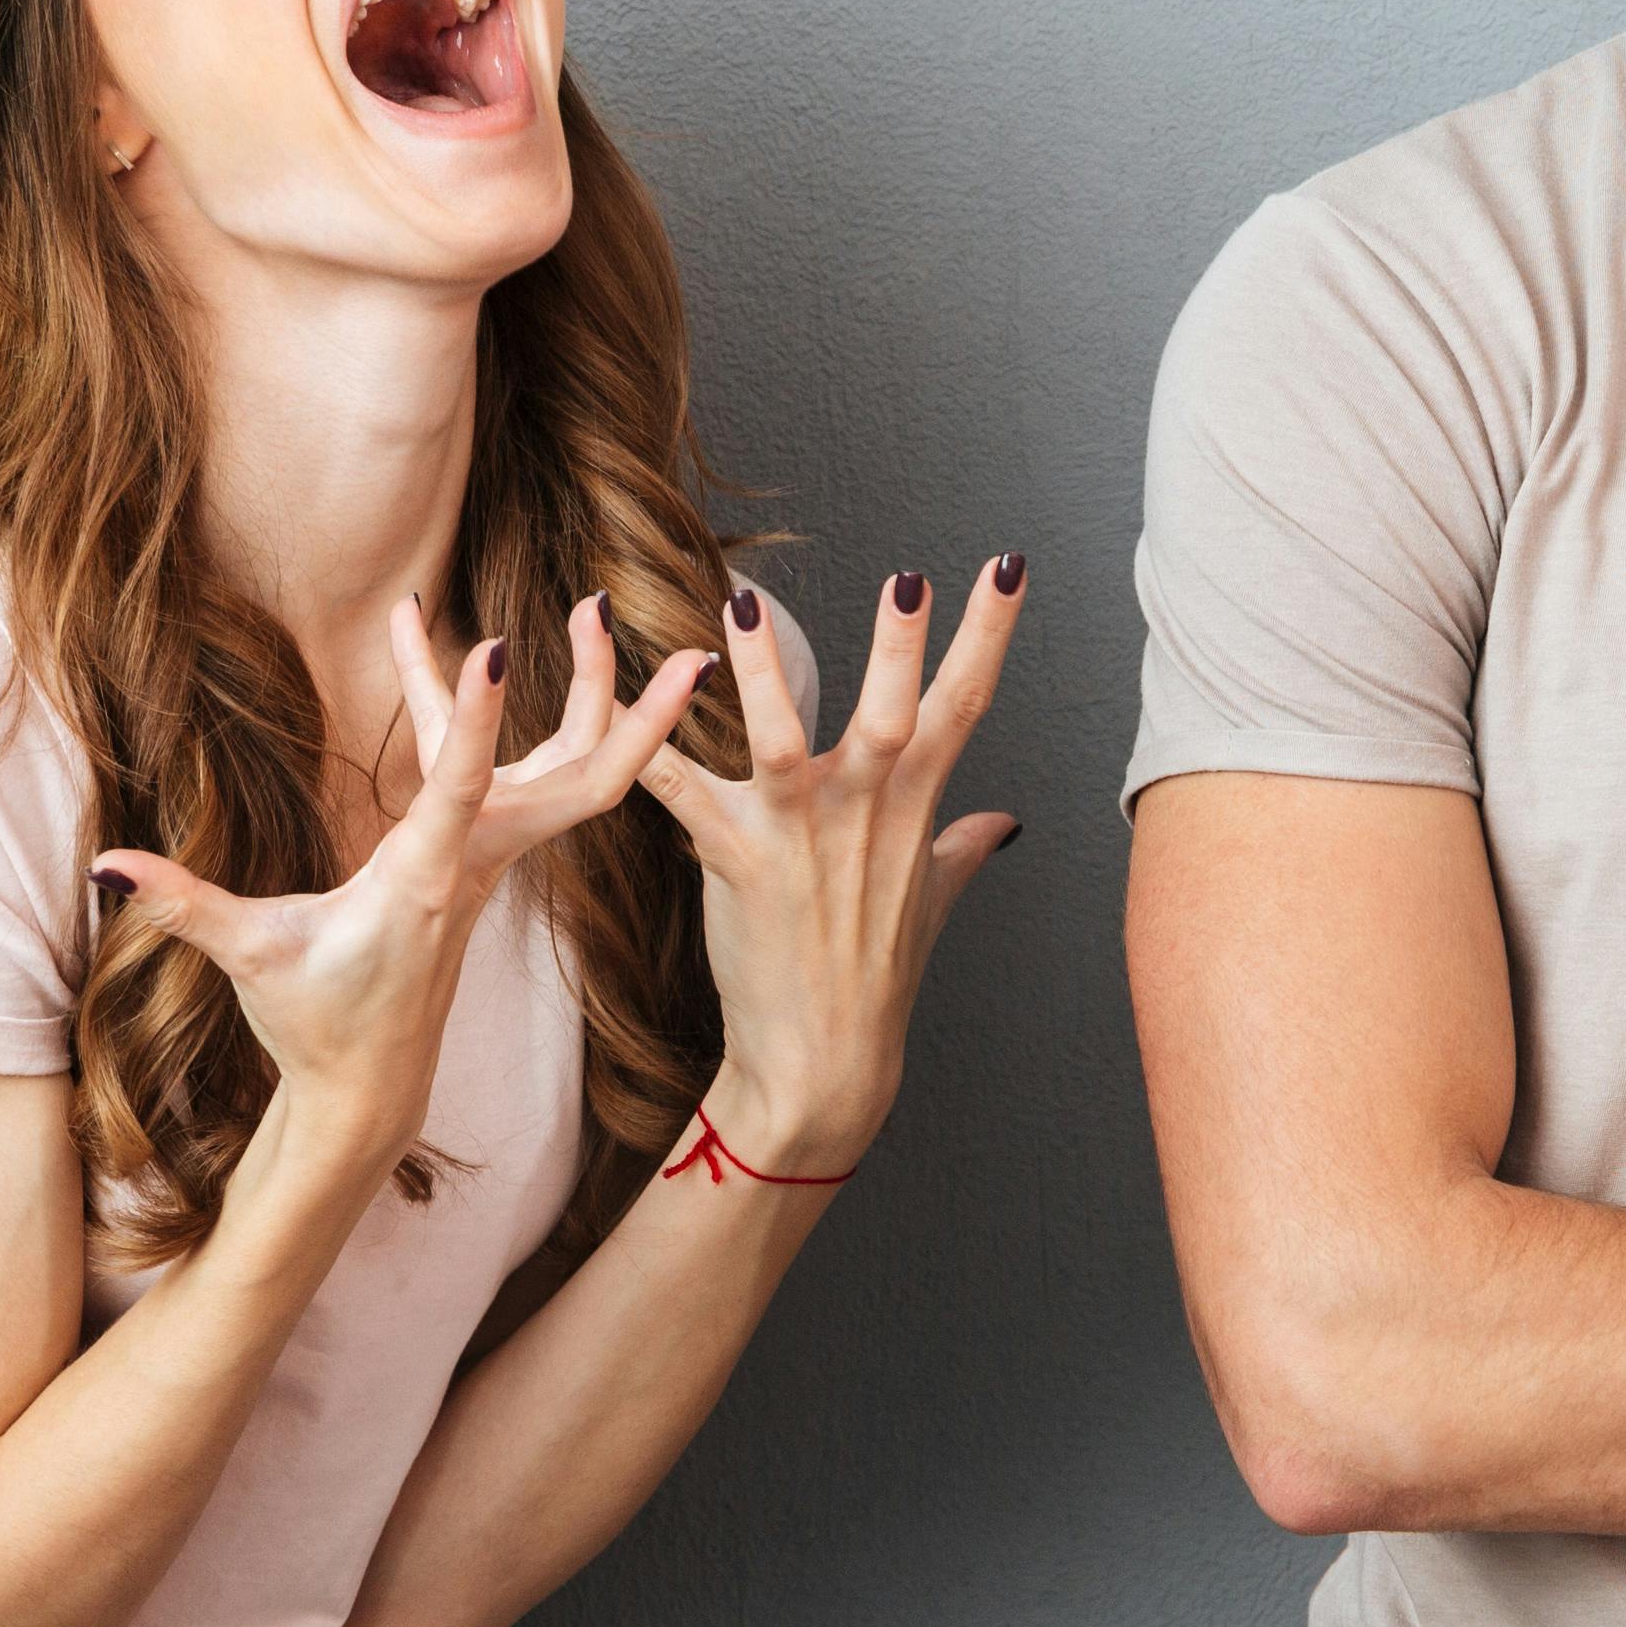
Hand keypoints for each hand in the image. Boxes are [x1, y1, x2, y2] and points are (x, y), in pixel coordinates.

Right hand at [92, 605, 697, 1165]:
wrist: (368, 1086)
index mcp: (424, 880)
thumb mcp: (247, 961)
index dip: (480, 720)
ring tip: (593, 606)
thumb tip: (107, 866)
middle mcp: (475, 863)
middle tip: (688, 645)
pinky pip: (514, 771)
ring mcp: (488, 858)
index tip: (502, 647)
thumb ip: (184, 906)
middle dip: (635, 712)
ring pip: (564, 767)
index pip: (462, 789)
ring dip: (591, 692)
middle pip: (583, 780)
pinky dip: (507, 711)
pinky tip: (463, 646)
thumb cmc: (313, 1023)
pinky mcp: (478, 855)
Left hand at [638, 557, 1028, 1177]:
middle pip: (895, 715)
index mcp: (914, 806)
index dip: (990, 630)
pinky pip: (681, 793)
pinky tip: (617, 699)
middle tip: (912, 577)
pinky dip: (647, 750)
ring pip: (781, 739)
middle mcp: (864, 812)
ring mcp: (799, 837)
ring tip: (742, 604)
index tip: (1009, 565)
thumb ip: (962, 847)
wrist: (824, 1061)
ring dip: (760, 672)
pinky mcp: (735, 861)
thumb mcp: (930, 903)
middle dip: (904, 646)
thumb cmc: (876, 979)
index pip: (967, 701)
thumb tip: (1005, 822)